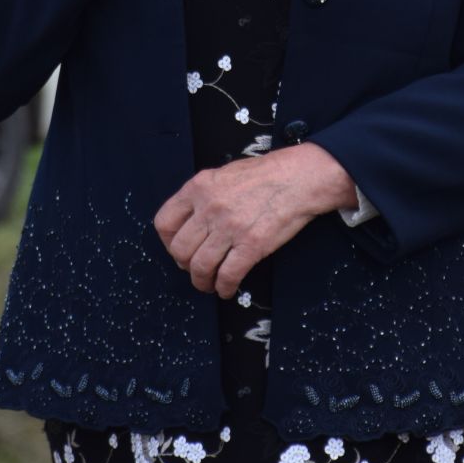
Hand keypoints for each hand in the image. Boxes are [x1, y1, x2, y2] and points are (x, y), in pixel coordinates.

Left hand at [153, 143, 357, 297]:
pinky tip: (227, 288)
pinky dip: (224, 288)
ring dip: (202, 281)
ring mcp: (230, 228)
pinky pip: (228, 275)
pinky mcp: (251, 245)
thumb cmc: (265, 174)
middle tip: (194, 268)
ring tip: (209, 283)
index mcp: (199, 188)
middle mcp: (210, 208)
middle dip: (184, 265)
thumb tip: (191, 220)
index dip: (167, 242)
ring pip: (200, 267)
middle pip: (179, 250)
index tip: (177, 248)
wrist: (299, 178)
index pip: (164, 222)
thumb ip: (203, 195)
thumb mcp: (224, 174)